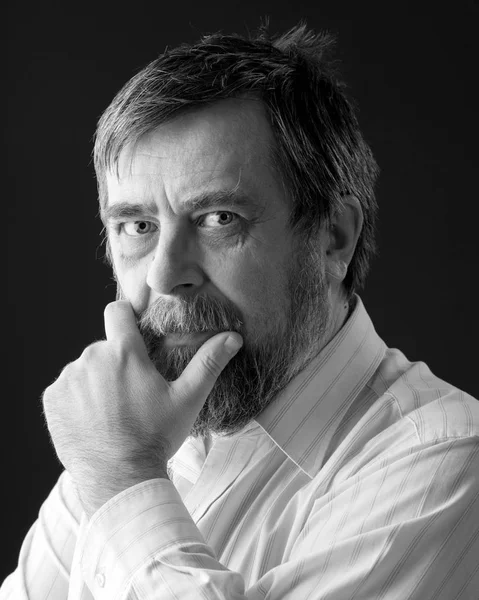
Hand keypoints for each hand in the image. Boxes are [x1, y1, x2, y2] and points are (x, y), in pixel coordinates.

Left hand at [42, 300, 242, 517]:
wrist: (120, 480)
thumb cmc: (156, 437)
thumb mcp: (187, 399)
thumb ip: (208, 363)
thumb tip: (233, 337)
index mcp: (124, 352)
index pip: (117, 311)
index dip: (126, 317)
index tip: (133, 333)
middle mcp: (91, 358)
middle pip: (105, 348)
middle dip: (117, 364)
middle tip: (132, 396)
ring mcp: (68, 379)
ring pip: (85, 369)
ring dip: (96, 382)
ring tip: (112, 413)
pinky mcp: (52, 400)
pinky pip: (66, 388)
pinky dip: (77, 399)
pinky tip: (93, 421)